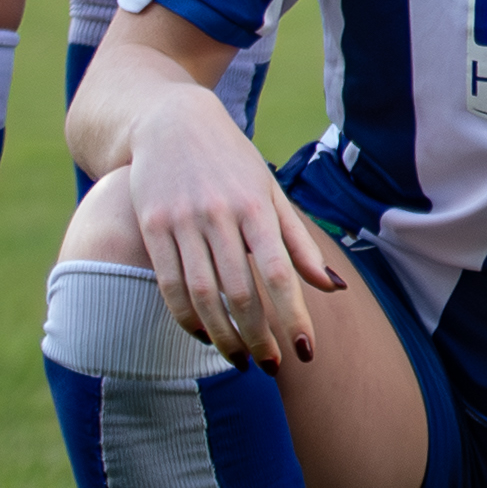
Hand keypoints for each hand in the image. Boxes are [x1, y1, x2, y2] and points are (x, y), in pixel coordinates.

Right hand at [124, 84, 350, 371]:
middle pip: (240, 293)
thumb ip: (299, 242)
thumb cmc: (231, 162)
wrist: (170, 121)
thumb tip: (334, 287)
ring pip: (203, 295)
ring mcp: (182, 221)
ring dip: (223, 336)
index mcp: (257, 207)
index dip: (293, 317)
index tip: (306, 351)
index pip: (279, 273)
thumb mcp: (271, 193)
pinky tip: (204, 336)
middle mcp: (220, 215)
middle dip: (259, 337)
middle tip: (272, 366)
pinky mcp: (151, 226)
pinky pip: (168, 284)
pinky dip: (186, 318)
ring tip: (240, 360)